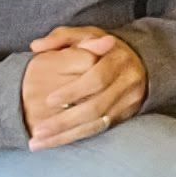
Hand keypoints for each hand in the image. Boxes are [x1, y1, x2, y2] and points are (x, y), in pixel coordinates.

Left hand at [17, 26, 143, 148]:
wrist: (139, 61)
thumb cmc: (102, 48)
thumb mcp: (86, 34)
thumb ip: (61, 37)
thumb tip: (36, 46)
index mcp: (118, 59)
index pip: (97, 78)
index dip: (73, 91)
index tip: (48, 100)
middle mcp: (128, 81)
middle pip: (96, 106)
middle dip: (65, 121)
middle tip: (38, 130)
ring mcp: (129, 101)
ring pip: (97, 124)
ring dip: (66, 135)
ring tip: (38, 142)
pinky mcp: (126, 115)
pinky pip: (99, 130)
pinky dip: (75, 137)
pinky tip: (55, 142)